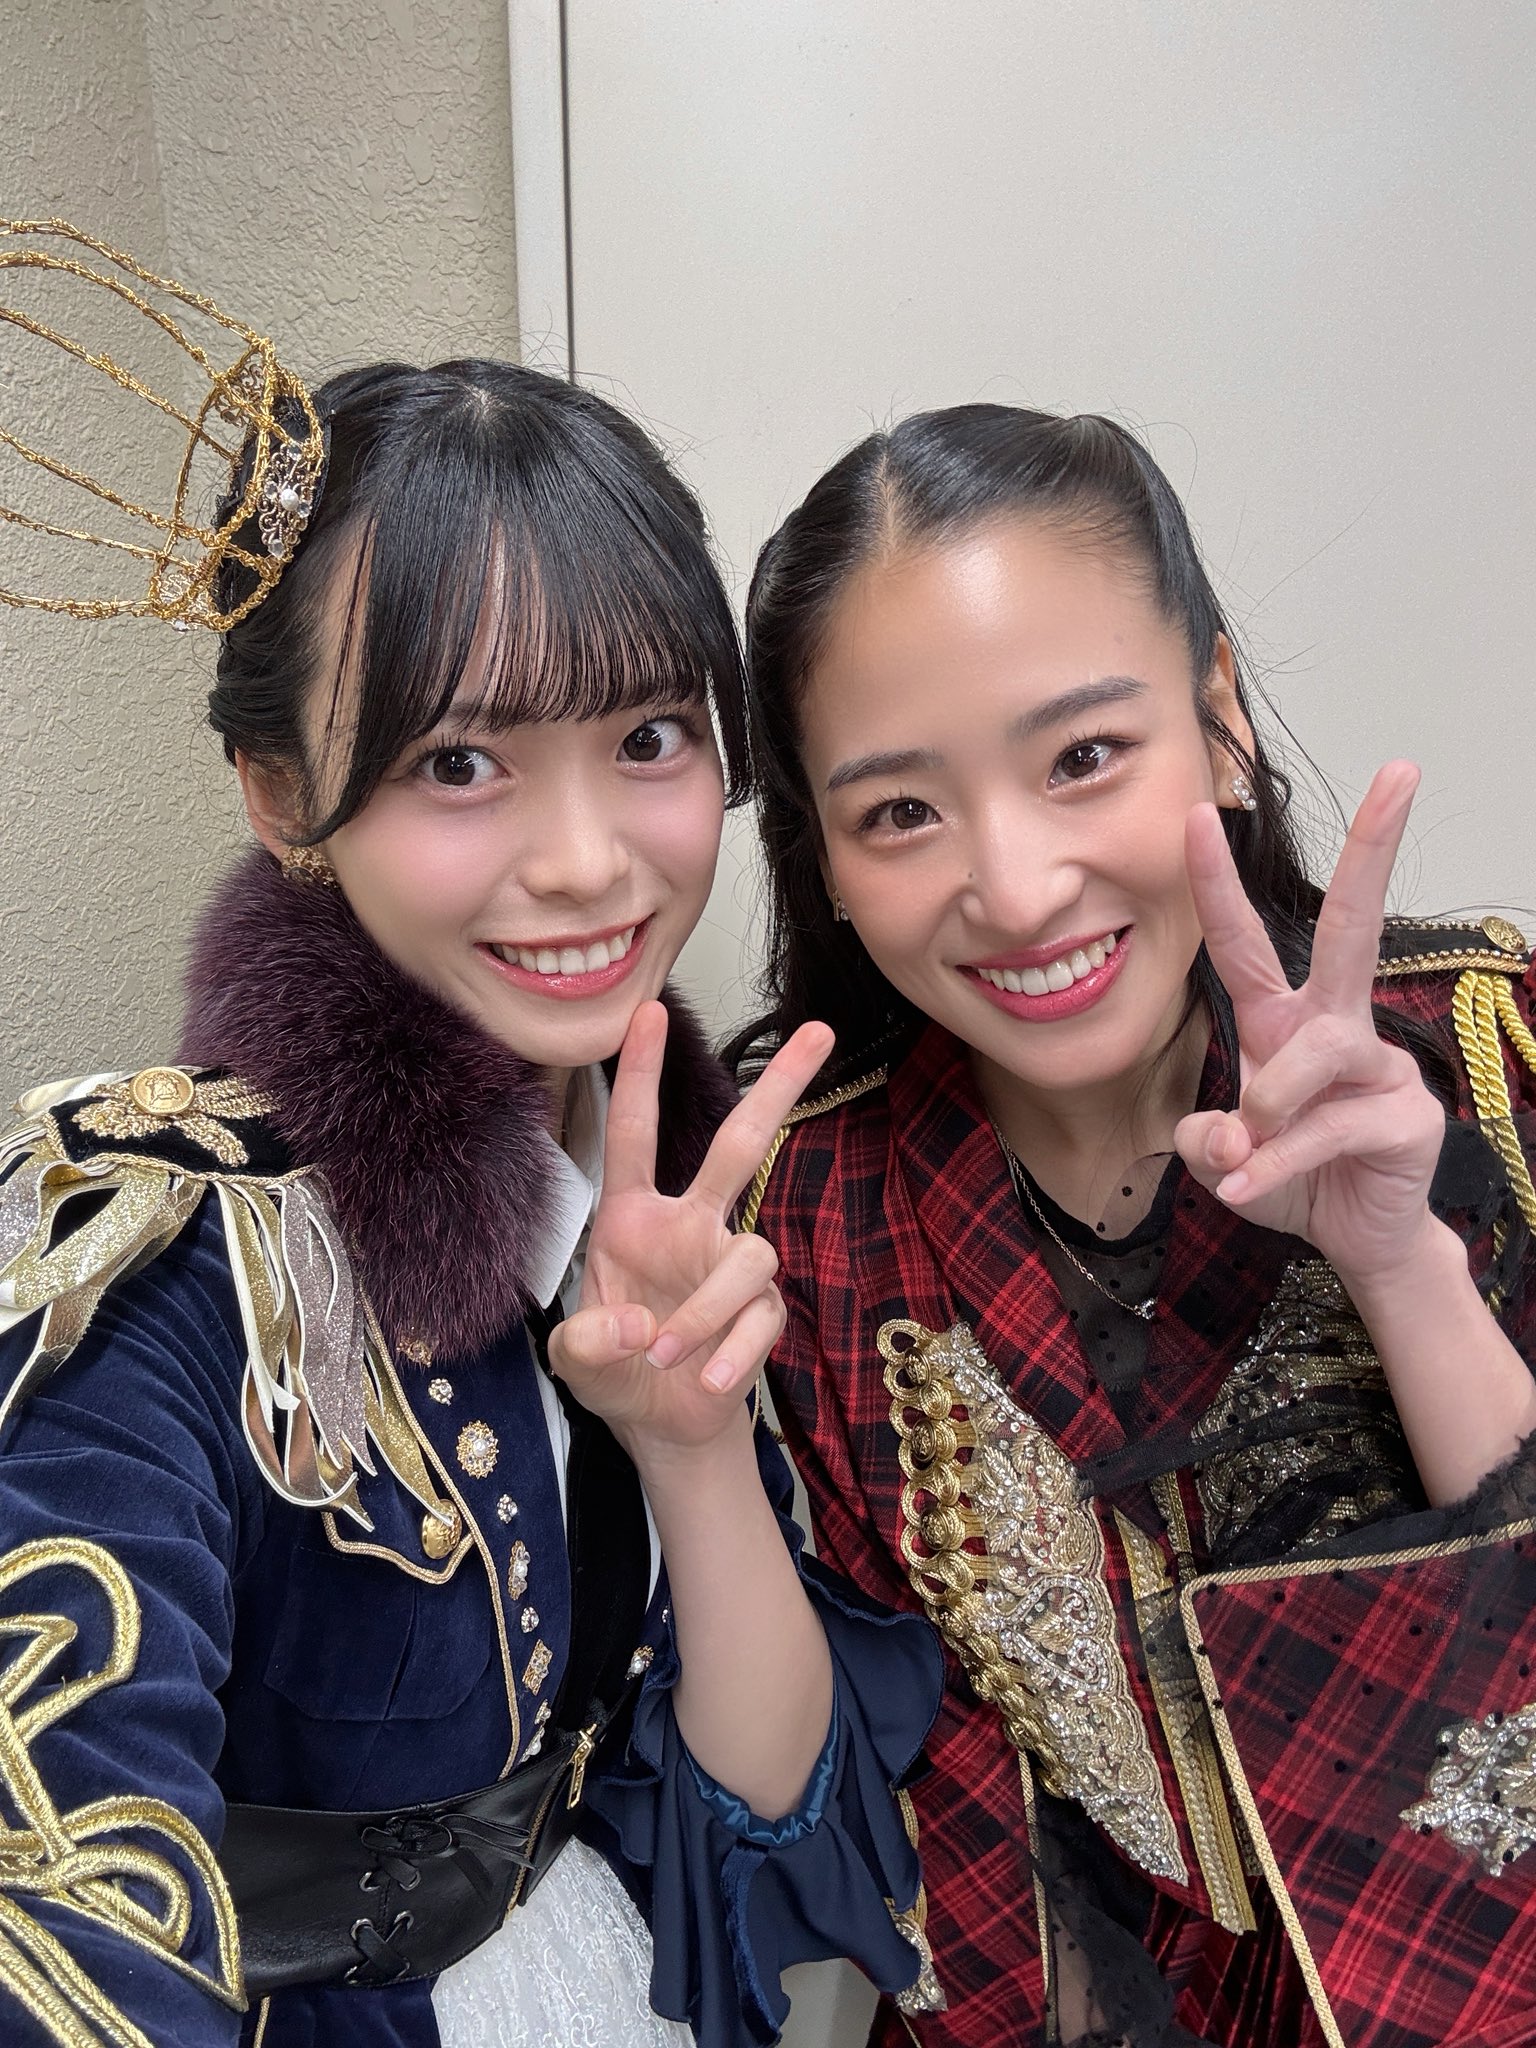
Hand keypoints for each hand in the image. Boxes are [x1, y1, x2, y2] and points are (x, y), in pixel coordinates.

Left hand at [546, 1003, 833, 1455]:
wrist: (660, 1424)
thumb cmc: (614, 1371)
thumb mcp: (575, 1360)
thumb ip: (586, 1343)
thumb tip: (636, 1325)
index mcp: (634, 1217)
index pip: (636, 1133)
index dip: (640, 1073)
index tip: (647, 1011)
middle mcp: (690, 1226)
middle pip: (740, 1144)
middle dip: (778, 1086)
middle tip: (819, 1031)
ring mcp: (729, 1268)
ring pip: (749, 1255)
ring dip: (705, 1310)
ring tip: (665, 1357)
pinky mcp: (759, 1315)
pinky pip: (760, 1320)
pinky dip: (731, 1353)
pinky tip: (706, 1381)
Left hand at [1175, 761, 1445, 1285]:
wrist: (1356, 1238)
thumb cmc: (1292, 1178)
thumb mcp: (1226, 1159)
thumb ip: (1207, 1140)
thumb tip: (1225, 1134)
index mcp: (1283, 1020)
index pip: (1243, 941)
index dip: (1216, 882)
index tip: (1195, 815)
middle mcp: (1333, 1027)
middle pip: (1352, 924)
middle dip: (1373, 848)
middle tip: (1400, 771)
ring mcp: (1378, 1066)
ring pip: (1316, 1052)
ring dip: (1269, 1103)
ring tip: (1246, 1148)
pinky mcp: (1405, 1116)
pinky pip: (1326, 1127)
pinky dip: (1277, 1163)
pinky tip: (1250, 1187)